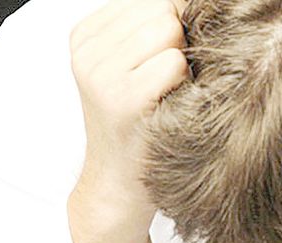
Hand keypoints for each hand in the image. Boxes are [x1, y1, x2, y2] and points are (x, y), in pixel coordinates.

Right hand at [67, 0, 189, 242]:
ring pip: (169, 31)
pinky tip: (168, 109)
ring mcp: (100, 74)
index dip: (171, 29)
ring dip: (181, 64)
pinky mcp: (122, 98)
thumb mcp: (132, 68)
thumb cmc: (139, 126)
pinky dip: (183, 85)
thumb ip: (152, 28)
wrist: (120, 186)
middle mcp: (86, 51)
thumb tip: (196, 3)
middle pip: (161, 10)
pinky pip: (175, 63)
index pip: (148, 0)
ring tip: (165, 97)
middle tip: (165, 87)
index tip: (158, 70)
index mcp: (85, 36)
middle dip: (177, 43)